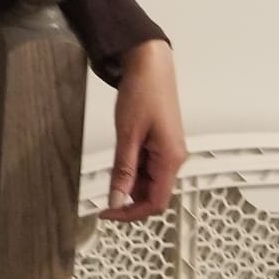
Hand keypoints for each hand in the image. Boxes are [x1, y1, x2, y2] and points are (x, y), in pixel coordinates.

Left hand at [102, 40, 186, 220]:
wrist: (150, 65)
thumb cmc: (143, 93)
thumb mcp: (127, 135)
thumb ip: (123, 171)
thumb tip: (116, 201)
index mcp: (171, 159)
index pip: (156, 203)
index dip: (131, 214)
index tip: (107, 214)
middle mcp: (175, 159)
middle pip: (153, 194)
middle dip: (128, 197)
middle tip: (103, 192)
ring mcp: (169, 152)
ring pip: (149, 181)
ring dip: (129, 181)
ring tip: (112, 164)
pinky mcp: (162, 144)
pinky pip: (148, 167)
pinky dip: (132, 168)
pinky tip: (121, 156)